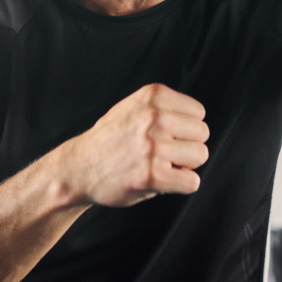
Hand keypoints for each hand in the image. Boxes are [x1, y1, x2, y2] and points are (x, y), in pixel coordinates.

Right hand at [59, 83, 209, 207]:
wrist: (78, 168)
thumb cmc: (109, 139)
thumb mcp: (132, 106)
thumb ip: (163, 106)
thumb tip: (196, 117)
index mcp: (153, 96)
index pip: (198, 113)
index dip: (185, 128)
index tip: (167, 136)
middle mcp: (155, 117)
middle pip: (202, 134)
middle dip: (187, 146)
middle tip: (164, 153)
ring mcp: (154, 146)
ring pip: (200, 156)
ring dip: (184, 165)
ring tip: (161, 165)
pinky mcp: (152, 175)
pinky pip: (192, 182)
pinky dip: (181, 185)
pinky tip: (162, 181)